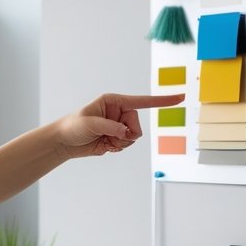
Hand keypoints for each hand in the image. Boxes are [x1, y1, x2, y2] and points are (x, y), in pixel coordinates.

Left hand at [55, 92, 185, 158]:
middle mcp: (119, 111)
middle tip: (110, 136)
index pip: (142, 101)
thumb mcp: (91, 124)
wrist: (65, 141)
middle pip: (138, 125)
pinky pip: (127, 145)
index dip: (162, 101)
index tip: (180, 97)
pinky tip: (105, 145)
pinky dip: (117, 148)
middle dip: (126, 134)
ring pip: (134, 137)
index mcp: (115, 101)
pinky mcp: (117, 136)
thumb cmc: (74, 126)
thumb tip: (126, 132)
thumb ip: (111, 126)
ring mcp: (119, 124)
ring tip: (105, 140)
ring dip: (121, 143)